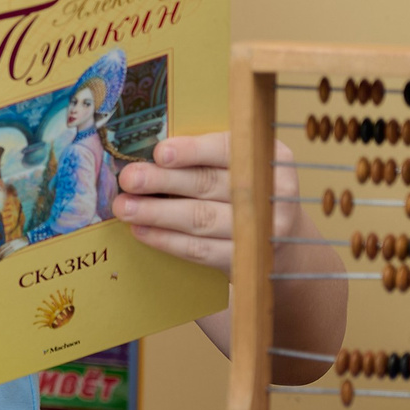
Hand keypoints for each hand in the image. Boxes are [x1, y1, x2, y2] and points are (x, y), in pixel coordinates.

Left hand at [110, 133, 296, 273]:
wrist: (283, 240)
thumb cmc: (245, 189)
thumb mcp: (236, 163)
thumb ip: (203, 155)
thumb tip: (150, 153)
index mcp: (270, 156)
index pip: (228, 150)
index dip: (194, 151)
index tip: (161, 153)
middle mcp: (269, 192)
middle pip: (209, 185)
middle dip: (164, 181)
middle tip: (129, 179)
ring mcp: (261, 229)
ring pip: (201, 219)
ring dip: (157, 213)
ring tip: (125, 207)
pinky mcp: (246, 260)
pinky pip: (201, 249)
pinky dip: (167, 240)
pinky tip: (142, 231)